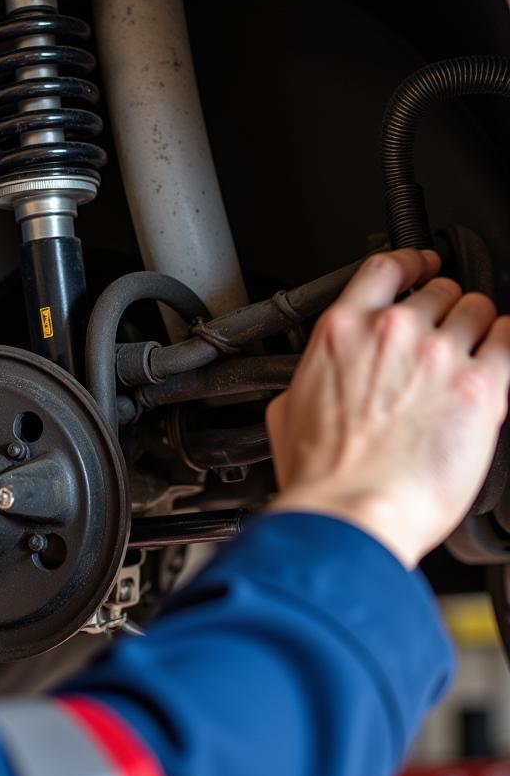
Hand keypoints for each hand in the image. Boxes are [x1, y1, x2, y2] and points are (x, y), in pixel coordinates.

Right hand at [266, 249, 509, 567]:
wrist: (351, 513)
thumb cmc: (320, 475)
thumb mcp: (287, 413)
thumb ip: (311, 379)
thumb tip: (320, 379)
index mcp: (340, 333)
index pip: (385, 268)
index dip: (409, 262)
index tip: (419, 267)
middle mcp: (391, 333)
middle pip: (437, 290)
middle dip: (441, 308)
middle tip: (439, 335)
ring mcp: (438, 355)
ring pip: (477, 309)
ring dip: (476, 326)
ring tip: (470, 351)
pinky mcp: (480, 386)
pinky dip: (506, 343)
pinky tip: (498, 356)